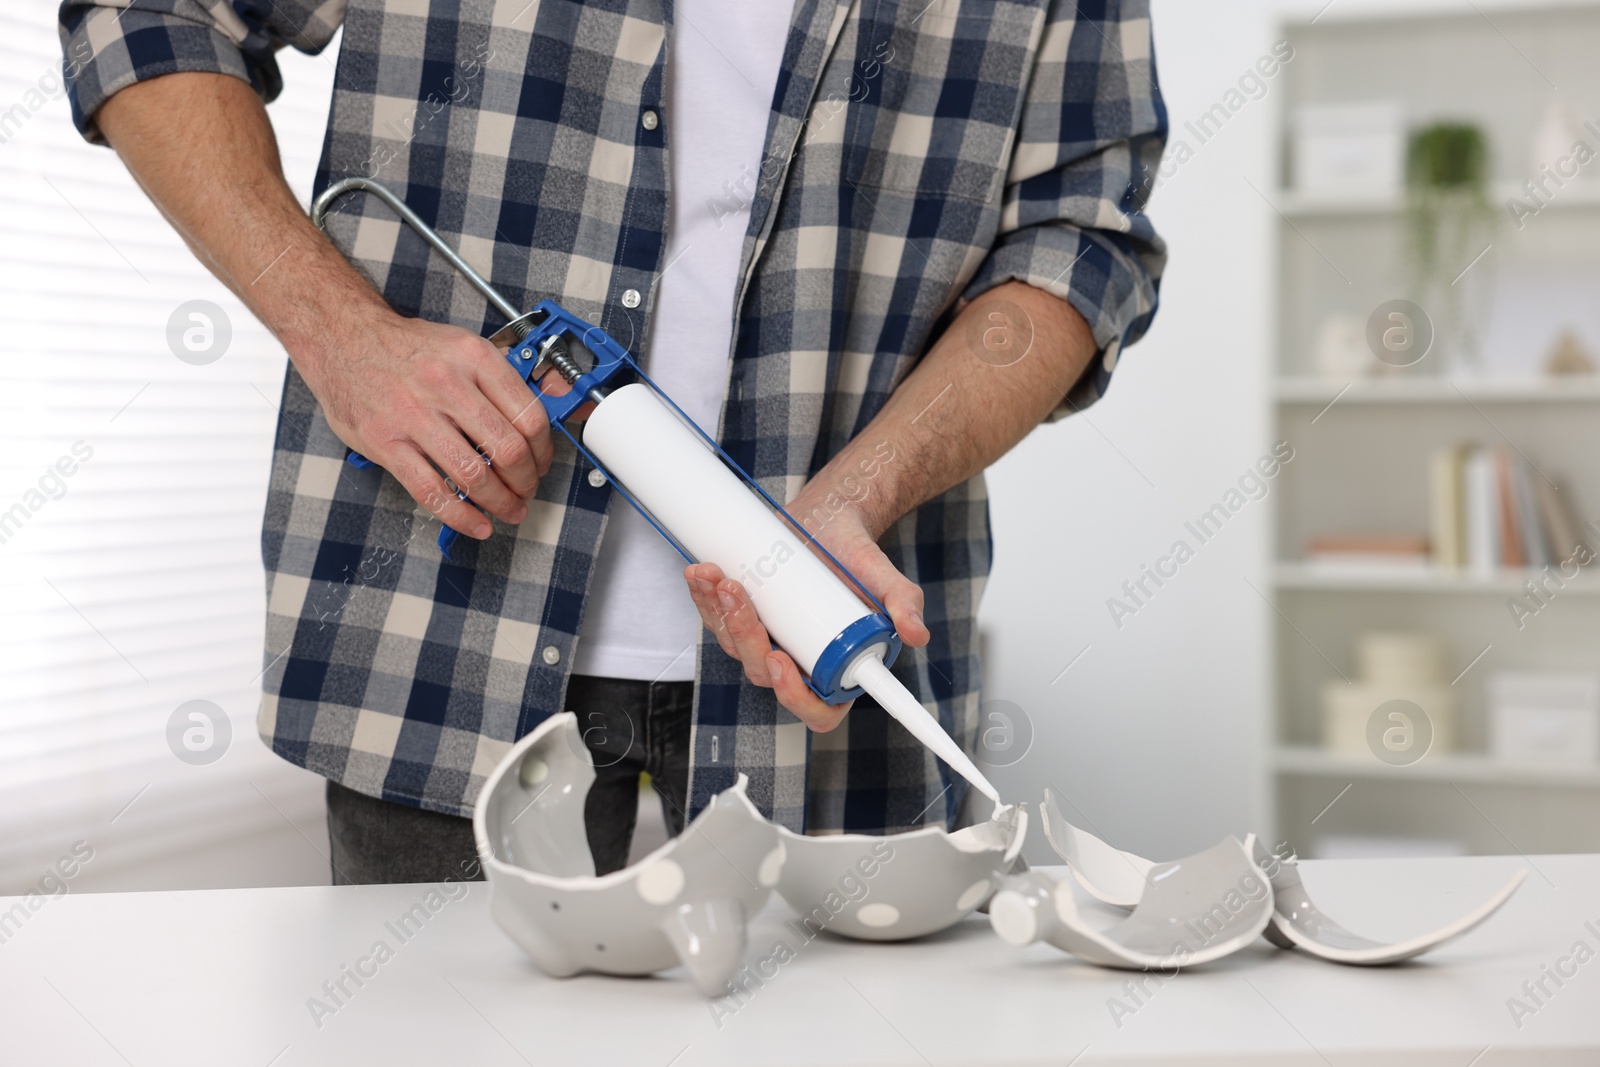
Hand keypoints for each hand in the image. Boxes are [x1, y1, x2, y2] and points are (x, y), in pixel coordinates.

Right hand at [297, 310, 554, 539]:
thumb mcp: (463, 346)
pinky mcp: (386, 442)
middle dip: (526, 482)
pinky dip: (460, 516)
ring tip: (508, 510)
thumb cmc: (407, 348)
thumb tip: (554, 399)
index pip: (529, 415)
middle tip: (527, 491)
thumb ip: (505, 376)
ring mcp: (413, 414)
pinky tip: (476, 524)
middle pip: (508, 449)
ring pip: (473, 474)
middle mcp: (446, 384)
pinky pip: (431, 491)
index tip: (542, 464)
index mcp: (473, 358)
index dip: (544, 451)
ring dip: (500, 502)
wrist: (343, 337)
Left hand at [683, 493, 929, 730]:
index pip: (816, 708)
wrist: (831, 521)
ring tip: (718, 576)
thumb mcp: (885, 577)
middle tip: (739, 595)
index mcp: (835, 670)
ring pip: (735, 647)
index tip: (782, 659)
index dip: (794, 695)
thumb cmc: (858, 556)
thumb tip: (917, 634)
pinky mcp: (746, 619)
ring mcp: (769, 642)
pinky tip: (701, 574)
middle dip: (745, 637)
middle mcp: (800, 663)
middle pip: (765, 673)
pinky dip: (705, 599)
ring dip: (719, 615)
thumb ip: (904, 603)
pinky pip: (718, 621)